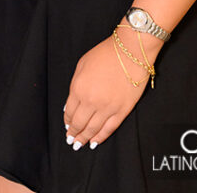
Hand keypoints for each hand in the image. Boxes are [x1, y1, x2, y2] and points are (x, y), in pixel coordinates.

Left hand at [63, 26, 161, 149]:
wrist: (129, 52)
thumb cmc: (104, 54)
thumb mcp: (82, 65)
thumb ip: (75, 85)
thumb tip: (71, 104)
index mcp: (79, 88)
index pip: (70, 112)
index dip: (67, 121)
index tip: (67, 126)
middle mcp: (91, 101)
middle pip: (80, 123)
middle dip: (74, 134)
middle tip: (71, 141)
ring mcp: (108, 108)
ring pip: (93, 129)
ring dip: (85, 138)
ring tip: (80, 144)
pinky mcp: (122, 111)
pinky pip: (109, 129)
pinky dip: (100, 137)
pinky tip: (95, 142)